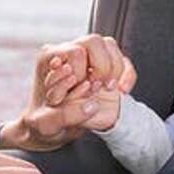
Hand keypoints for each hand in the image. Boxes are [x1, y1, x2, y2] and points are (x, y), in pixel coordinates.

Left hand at [0, 34, 136, 150]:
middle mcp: (69, 54)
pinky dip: (127, 75)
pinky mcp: (104, 69)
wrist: (57, 131)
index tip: (77, 92)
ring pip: (109, 46)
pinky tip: (121, 91)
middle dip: (101, 67)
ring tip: (107, 88)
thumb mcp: (47, 125)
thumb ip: (65, 116)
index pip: (74, 52)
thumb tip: (92, 105)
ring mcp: (88, 60)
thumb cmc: (46, 124)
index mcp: (49, 60)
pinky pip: (123, 61)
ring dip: (114, 69)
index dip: (82, 73)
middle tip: (96, 88)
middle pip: (94, 42)